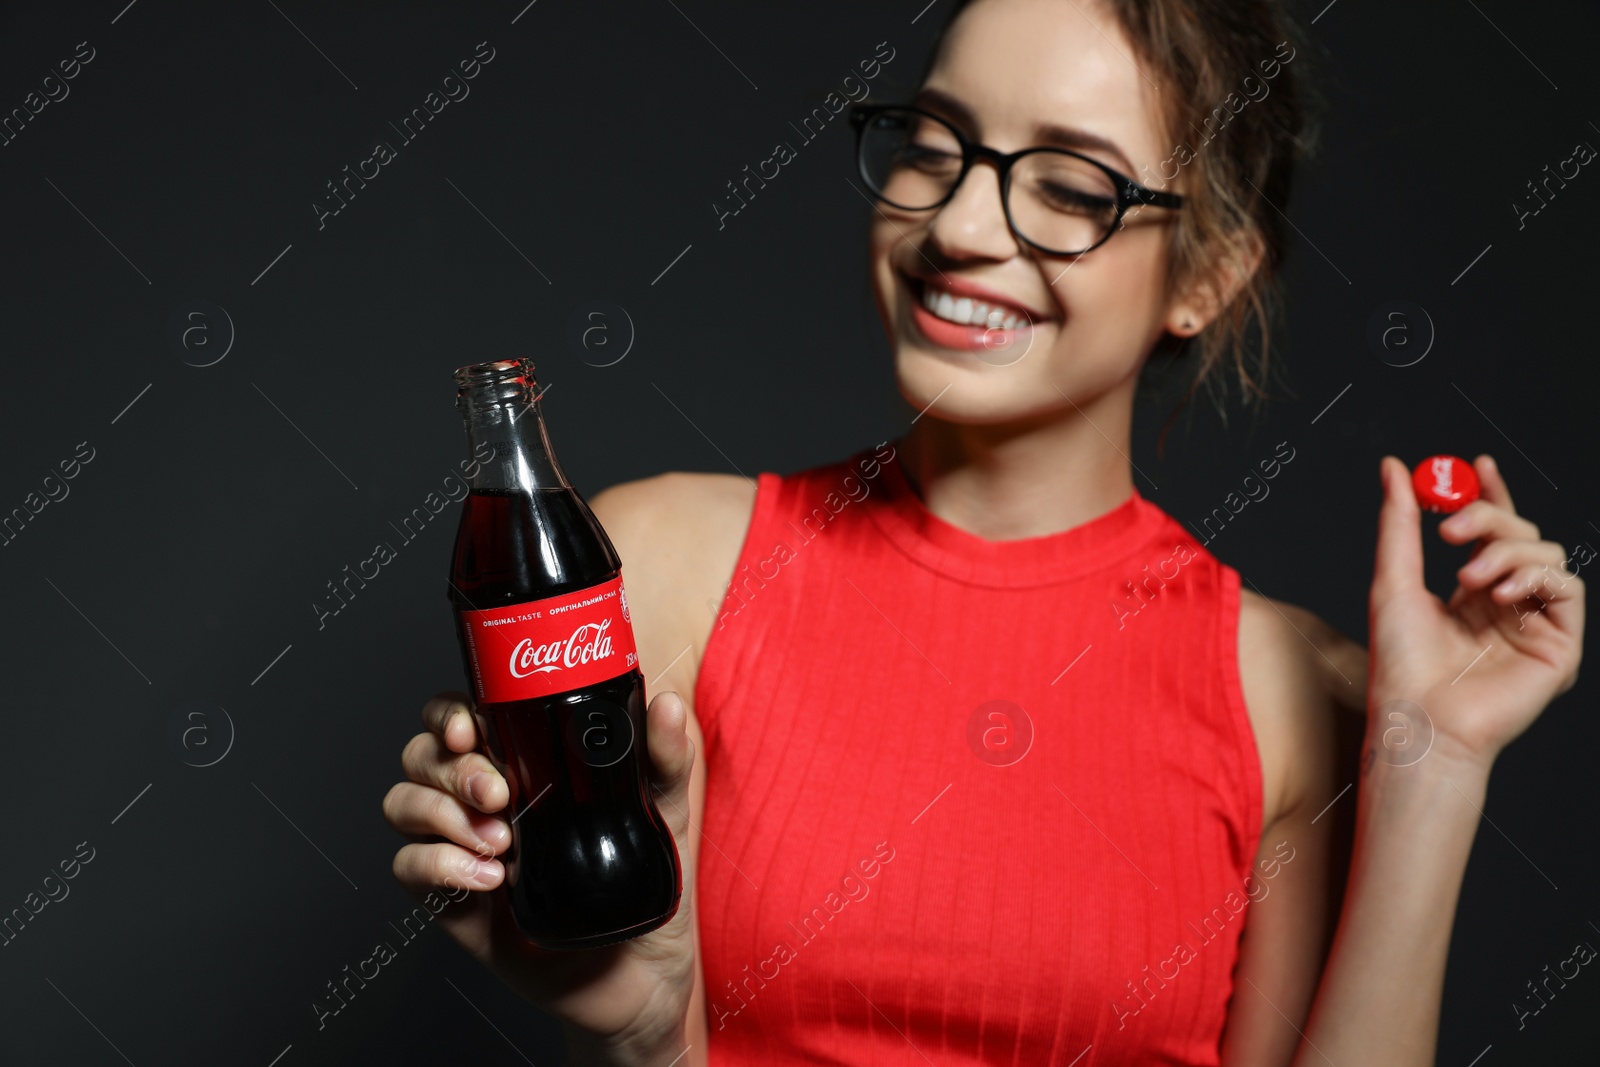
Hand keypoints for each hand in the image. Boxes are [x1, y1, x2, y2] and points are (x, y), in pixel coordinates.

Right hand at [382, 690, 699, 1058]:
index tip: (468, 729)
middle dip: (454, 769)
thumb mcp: (664, 816)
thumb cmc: (645, 888)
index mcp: (521, 766)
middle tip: (499, 795)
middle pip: (423, 756)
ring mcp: (462, 849)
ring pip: (404, 804)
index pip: (459, 718)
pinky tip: (488, 879)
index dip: (448, 714)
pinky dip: (438, 865)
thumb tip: (668, 708)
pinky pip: (408, 867)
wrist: (638, 975)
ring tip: (500, 842)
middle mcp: (481, 802)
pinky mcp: (452, 901)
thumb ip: (665, 761)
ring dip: (442, 815)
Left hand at [1368, 454, 1584, 767]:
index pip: (1494, 533)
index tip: (1478, 463)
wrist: (1419, 715)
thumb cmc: (1400, 663)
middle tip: (1453, 530)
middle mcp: (1507, 606)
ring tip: (1470, 578)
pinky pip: (1569, 588)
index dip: (1492, 494)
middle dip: (1491, 518)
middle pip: (1522, 534)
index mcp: (1471, 594)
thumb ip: (1399, 522)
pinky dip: (1537, 577)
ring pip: (1547, 554)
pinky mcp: (1560, 645)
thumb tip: (1392, 468)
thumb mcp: (1393, 579)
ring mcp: (1535, 625)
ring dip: (1508, 552)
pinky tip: (1502, 594)